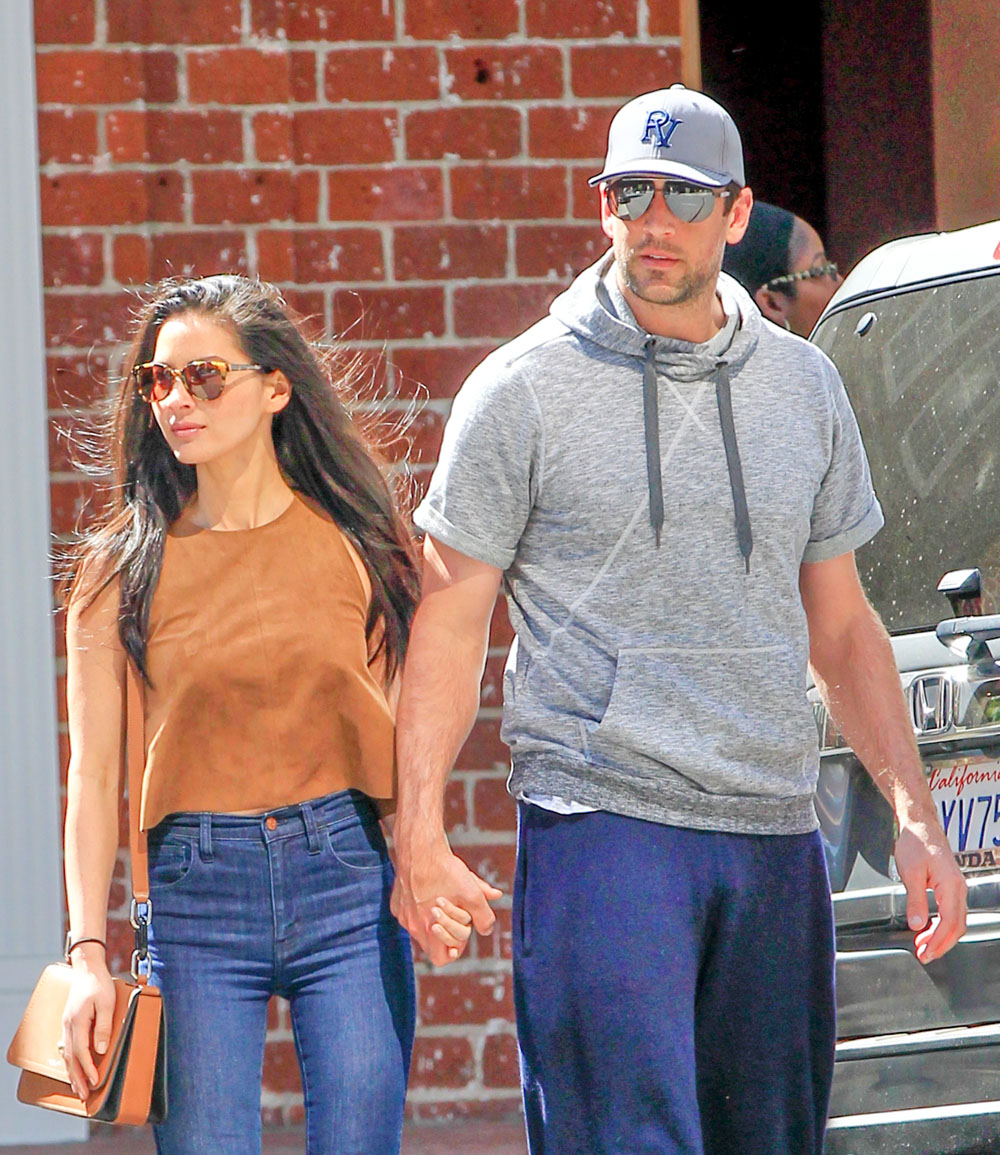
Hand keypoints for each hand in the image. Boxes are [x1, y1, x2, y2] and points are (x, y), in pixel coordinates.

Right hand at [61, 952, 115, 1100]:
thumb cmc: (99, 983)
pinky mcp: (69, 1022)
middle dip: (77, 1077)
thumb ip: (104, 1026)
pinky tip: (73, 1067)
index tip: (94, 1082)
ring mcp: (66, 1024)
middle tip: (84, 1094)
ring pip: (67, 1054)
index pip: (81, 1052)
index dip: (88, 1069)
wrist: (87, 968)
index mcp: (77, 1022)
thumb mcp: (107, 1003)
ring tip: (78, 1087)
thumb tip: (101, 1050)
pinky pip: (67, 1047)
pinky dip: (70, 1061)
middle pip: (71, 1058)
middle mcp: (68, 1026)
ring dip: (72, 1072)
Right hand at [391, 834, 501, 966]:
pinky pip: (410, 913)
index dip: (456, 947)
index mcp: (427, 929)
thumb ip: (483, 916)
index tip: (463, 932)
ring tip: (445, 898)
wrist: (420, 847)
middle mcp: (411, 926)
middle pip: (432, 944)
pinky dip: (422, 907)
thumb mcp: (472, 893)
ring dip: (436, 919)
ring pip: (422, 927)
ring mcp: (401, 914)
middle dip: (448, 932)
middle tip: (457, 912)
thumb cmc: (445, 871)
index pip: (442, 958)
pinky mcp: (396, 902)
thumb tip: (487, 929)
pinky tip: (430, 888)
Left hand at [893, 818, 966, 962]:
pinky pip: (951, 911)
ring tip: (923, 946)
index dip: (938, 941)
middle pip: (957, 926)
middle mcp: (958, 888)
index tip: (925, 953)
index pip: (950, 922)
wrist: (920, 825)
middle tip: (924, 955)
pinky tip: (928, 929)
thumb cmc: (916, 843)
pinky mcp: (950, 886)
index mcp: (951, 885)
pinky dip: (941, 925)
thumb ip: (915, 900)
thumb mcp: (910, 872)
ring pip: (955, 920)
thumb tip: (917, 925)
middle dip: (941, 944)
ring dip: (941, 936)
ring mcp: (956, 887)